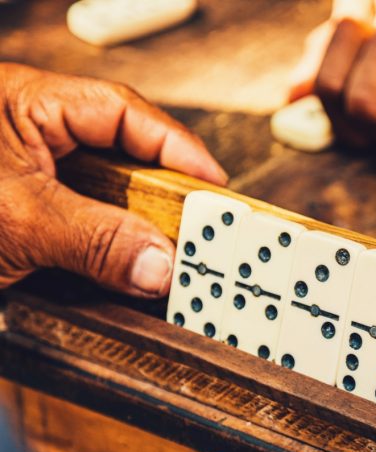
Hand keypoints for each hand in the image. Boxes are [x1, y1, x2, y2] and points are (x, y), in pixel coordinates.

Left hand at [0, 63, 226, 297]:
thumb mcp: (16, 219)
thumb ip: (93, 237)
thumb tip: (161, 262)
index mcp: (25, 105)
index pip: (122, 111)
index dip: (176, 147)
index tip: (214, 186)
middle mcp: (31, 139)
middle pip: (123, 161)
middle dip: (162, 198)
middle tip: (202, 229)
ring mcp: (27, 183)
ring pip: (106, 203)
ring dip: (136, 236)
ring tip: (171, 260)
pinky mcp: (24, 228)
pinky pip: (83, 240)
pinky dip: (109, 262)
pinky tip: (130, 279)